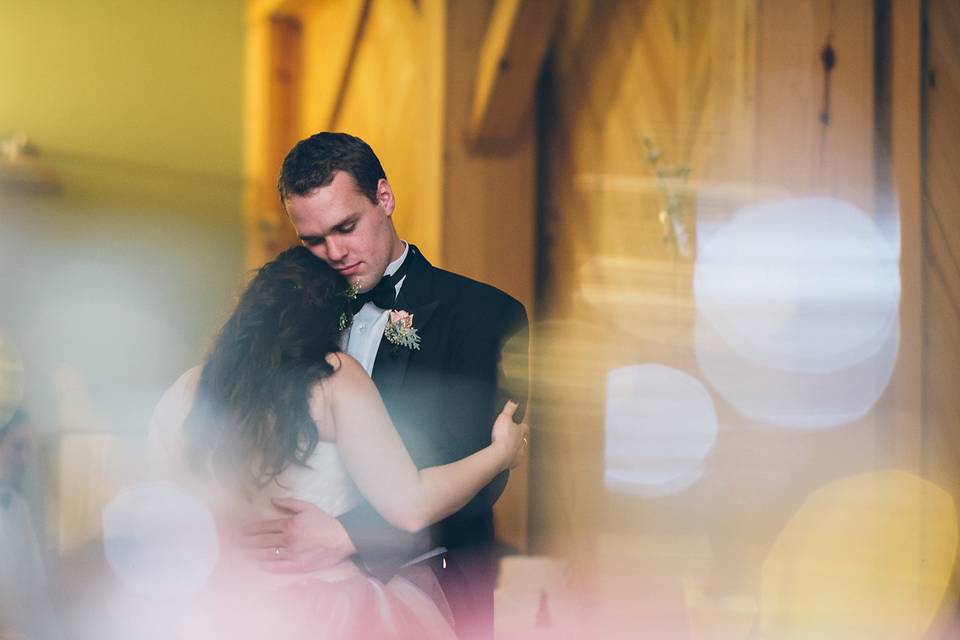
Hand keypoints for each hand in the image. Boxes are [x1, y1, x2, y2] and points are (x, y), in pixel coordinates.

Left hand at [241, 497, 356, 572]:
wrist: (341, 538)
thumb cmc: (324, 522)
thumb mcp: (307, 507)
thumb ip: (289, 503)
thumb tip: (272, 499)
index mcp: (289, 524)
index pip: (265, 527)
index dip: (251, 529)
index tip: (241, 531)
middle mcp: (288, 539)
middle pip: (263, 541)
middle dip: (248, 542)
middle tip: (236, 544)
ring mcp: (293, 553)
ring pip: (268, 554)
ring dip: (254, 554)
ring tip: (243, 554)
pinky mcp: (298, 565)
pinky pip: (279, 567)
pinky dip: (268, 566)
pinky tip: (259, 565)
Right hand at [491, 400, 529, 469]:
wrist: (500, 455)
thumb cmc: (502, 436)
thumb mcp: (504, 418)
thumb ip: (509, 409)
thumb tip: (515, 400)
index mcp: (521, 431)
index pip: (524, 427)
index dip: (522, 426)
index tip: (519, 425)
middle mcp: (522, 443)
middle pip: (523, 440)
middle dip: (519, 438)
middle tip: (513, 437)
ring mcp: (519, 454)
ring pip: (520, 450)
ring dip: (516, 449)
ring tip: (509, 448)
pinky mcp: (514, 463)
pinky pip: (514, 460)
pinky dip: (511, 459)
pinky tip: (507, 459)